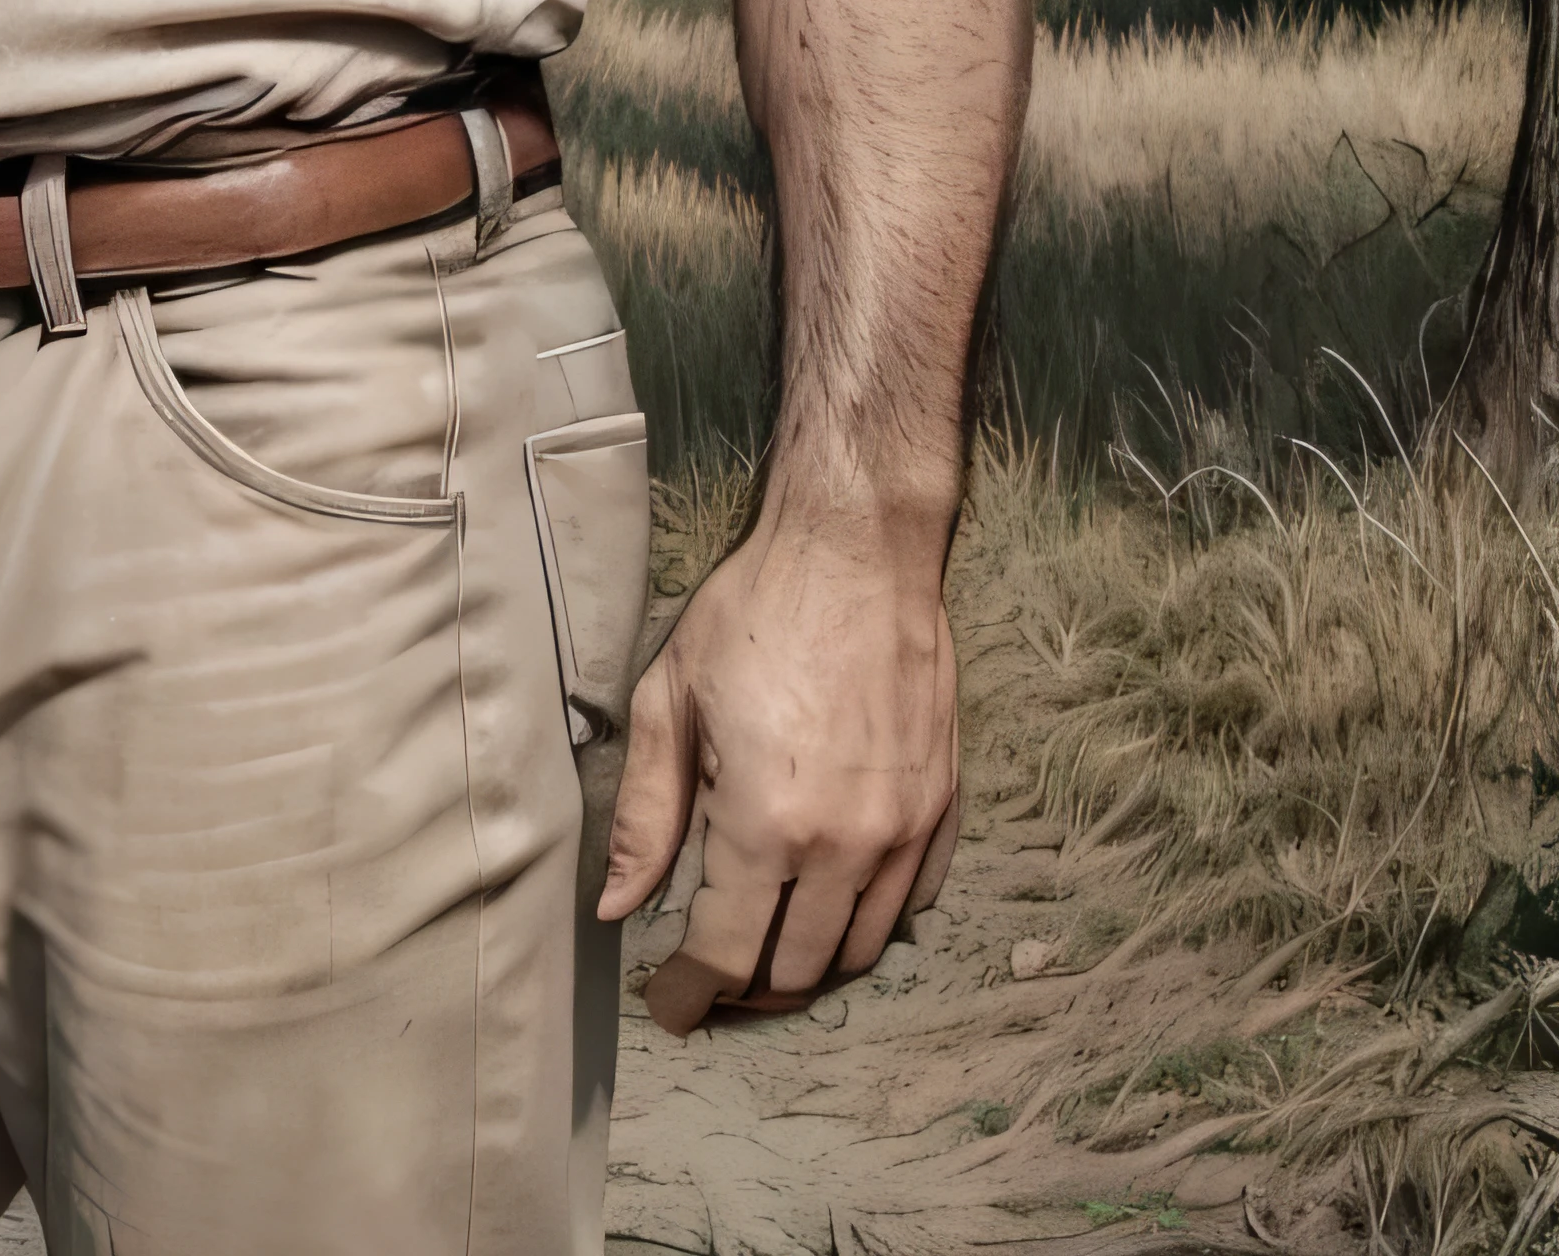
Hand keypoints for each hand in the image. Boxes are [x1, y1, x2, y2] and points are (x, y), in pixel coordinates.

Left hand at [596, 508, 961, 1032]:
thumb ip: (645, 813)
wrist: (858, 552)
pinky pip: (912, 904)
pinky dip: (868, 926)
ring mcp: (905, 831)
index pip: (726, 952)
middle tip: (708, 984)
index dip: (689, 993)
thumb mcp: (670, 700)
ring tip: (763, 957)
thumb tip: (615, 904)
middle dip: (744, 992)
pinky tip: (832, 911)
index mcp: (768, 824)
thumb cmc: (752, 613)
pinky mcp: (943, 808)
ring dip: (808, 969)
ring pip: (858, 948)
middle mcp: (847, 846)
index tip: (666, 1007)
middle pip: (796, 969)